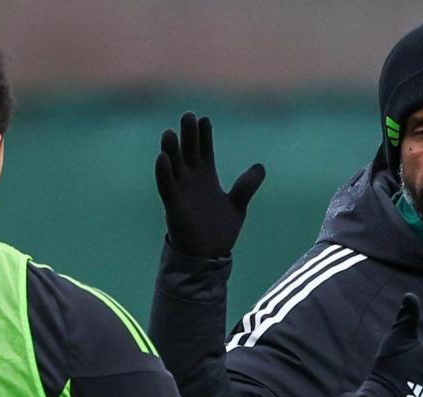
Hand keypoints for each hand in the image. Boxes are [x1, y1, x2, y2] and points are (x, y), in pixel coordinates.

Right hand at [155, 111, 265, 258]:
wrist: (209, 256)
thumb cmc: (220, 230)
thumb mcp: (238, 204)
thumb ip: (247, 185)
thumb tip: (260, 166)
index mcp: (206, 178)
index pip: (204, 151)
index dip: (204, 136)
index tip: (204, 119)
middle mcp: (191, 181)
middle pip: (188, 153)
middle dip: (188, 135)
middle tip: (188, 115)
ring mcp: (181, 192)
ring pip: (173, 166)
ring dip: (170, 150)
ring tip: (169, 133)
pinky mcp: (173, 206)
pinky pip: (166, 187)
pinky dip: (163, 173)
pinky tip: (162, 158)